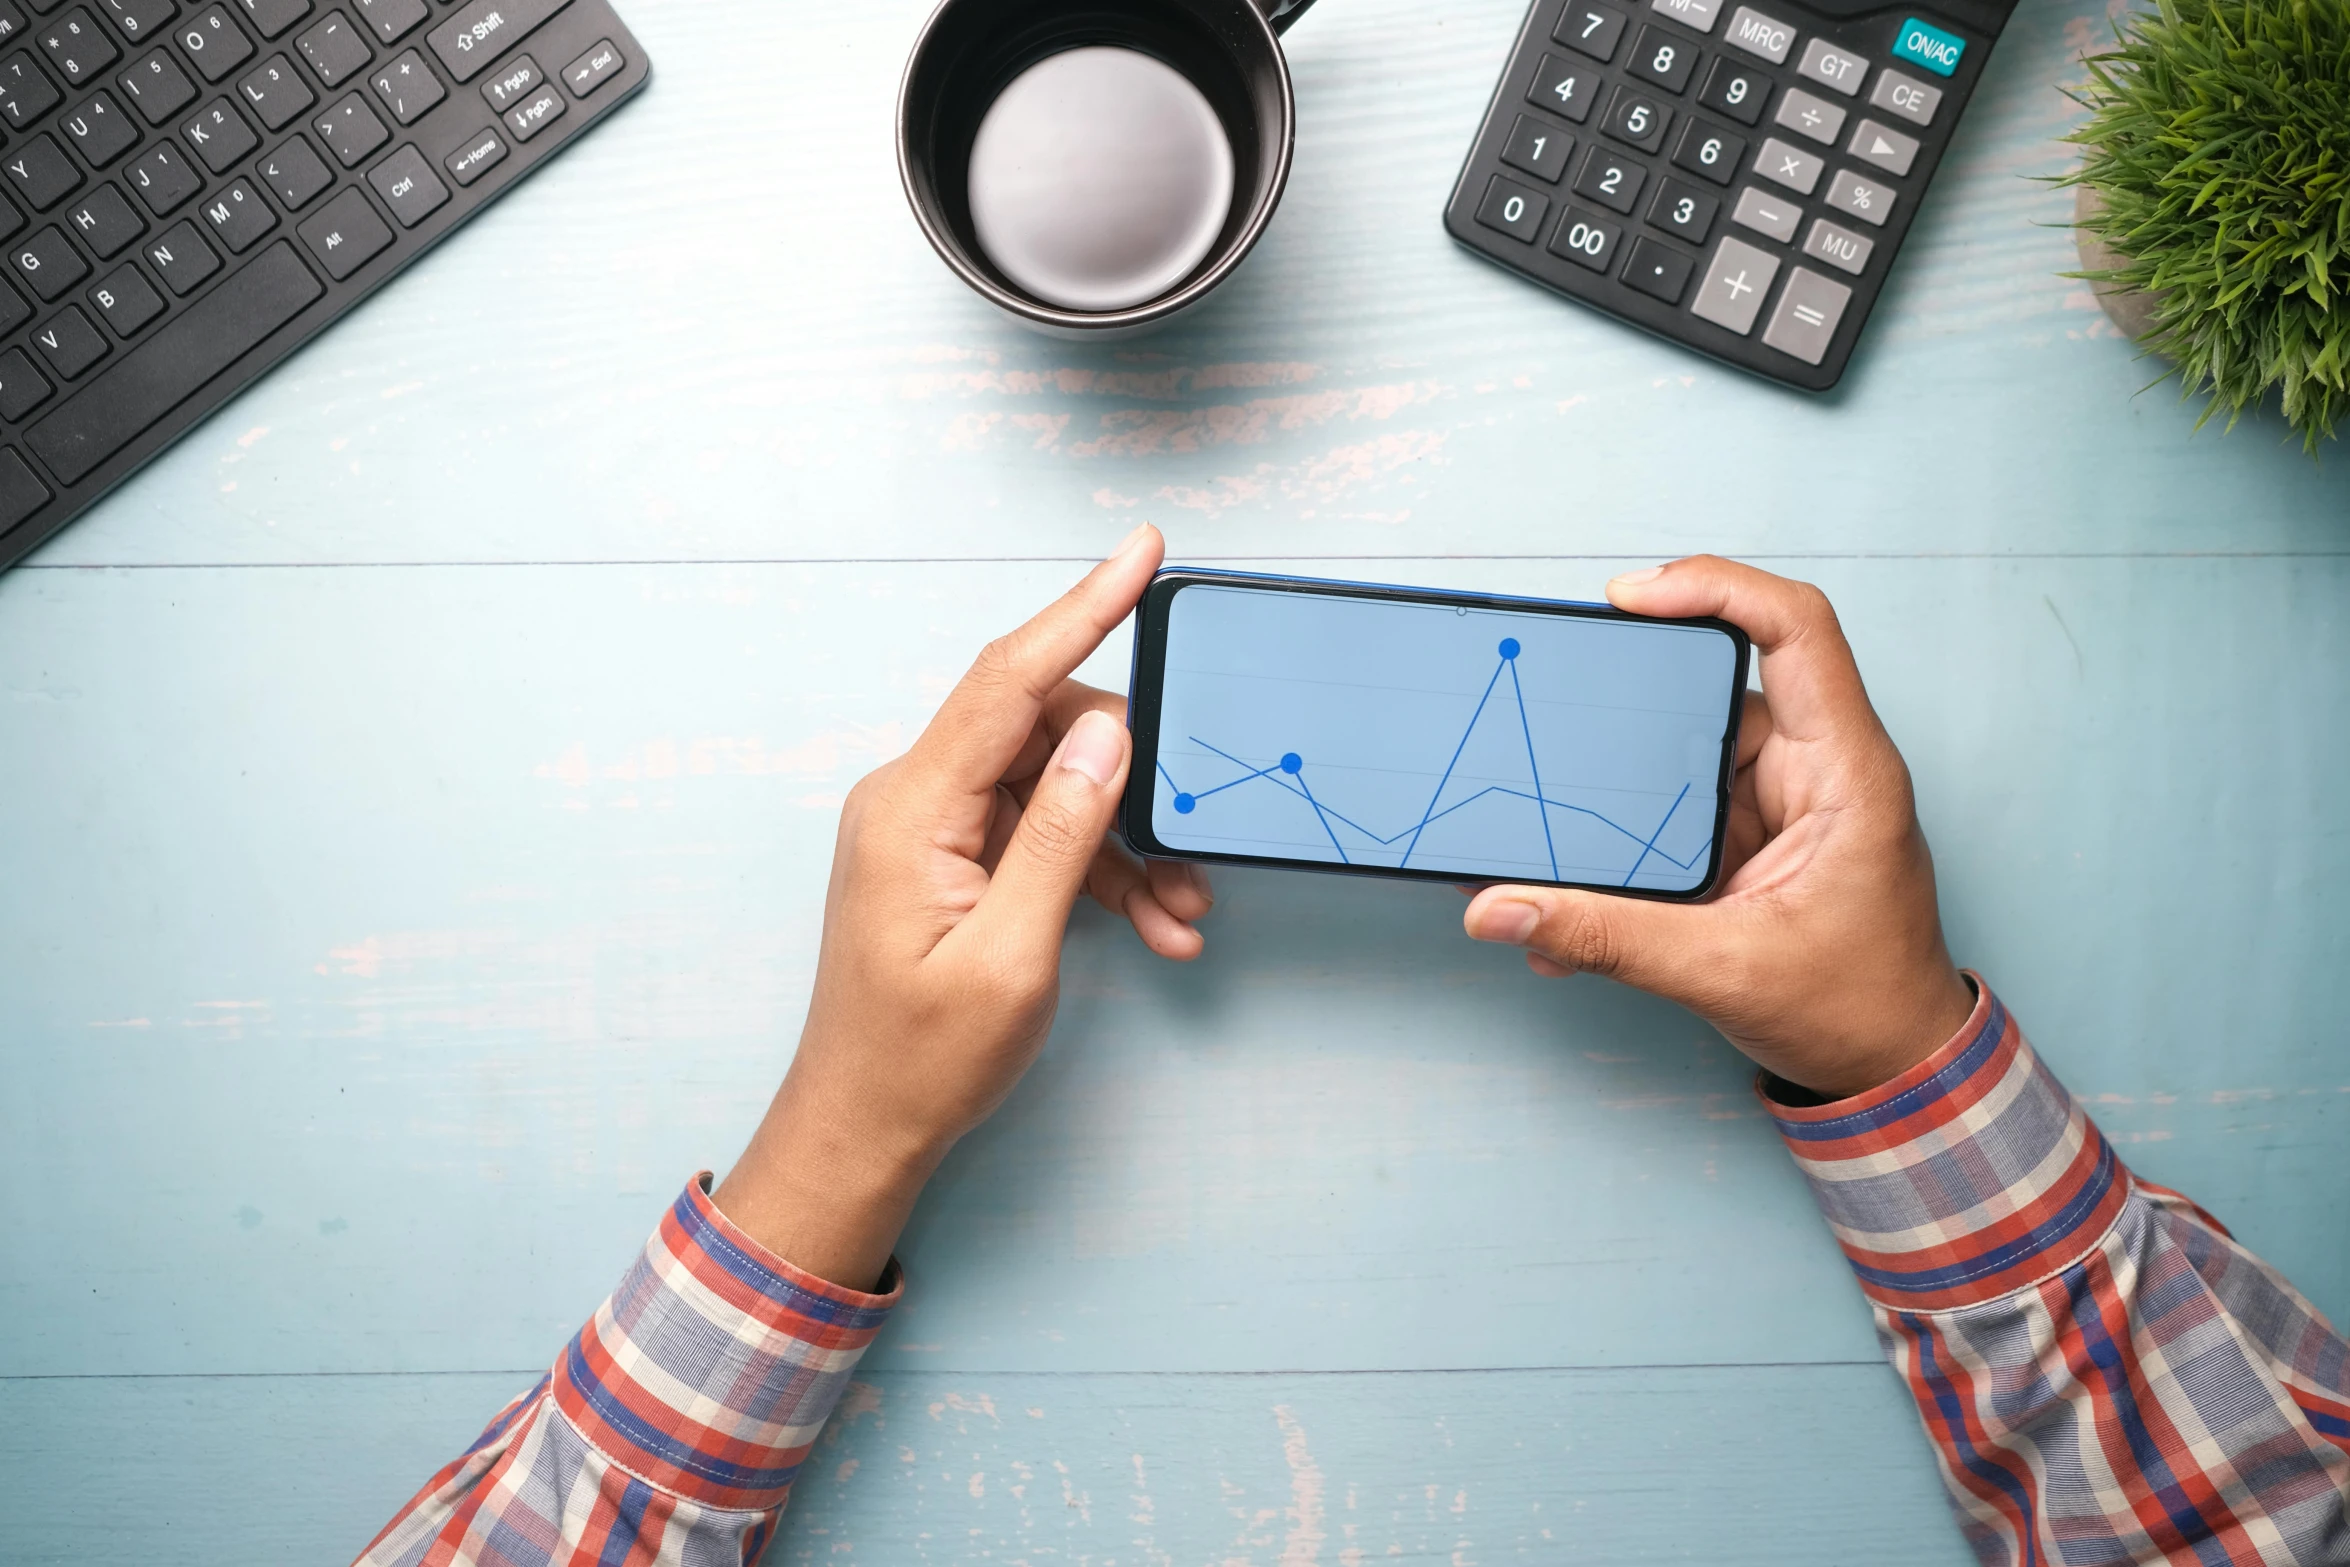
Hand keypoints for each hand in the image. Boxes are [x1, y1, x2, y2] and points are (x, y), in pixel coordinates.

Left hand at [714, 525, 1213, 1287]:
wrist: (861, 1127)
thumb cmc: (921, 1059)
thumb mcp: (1012, 954)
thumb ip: (1061, 835)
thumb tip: (1110, 736)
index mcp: (913, 808)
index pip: (1008, 680)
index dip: (1082, 608)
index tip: (1142, 552)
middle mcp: (913, 797)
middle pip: (1045, 731)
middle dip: (1132, 776)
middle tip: (1198, 838)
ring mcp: (928, 827)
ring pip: (1053, 788)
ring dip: (1125, 843)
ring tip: (1183, 911)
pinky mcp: (946, 858)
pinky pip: (1036, 832)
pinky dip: (1095, 871)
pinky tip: (1152, 925)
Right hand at [1463, 557, 1972, 1099]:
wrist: (1892, 1070)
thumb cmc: (1857, 1010)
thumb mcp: (1721, 971)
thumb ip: (1604, 937)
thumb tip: (1502, 910)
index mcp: (1845, 772)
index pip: (1795, 629)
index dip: (1715, 588)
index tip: (1632, 597)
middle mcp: (1815, 768)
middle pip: (1716, 683)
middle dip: (1633, 694)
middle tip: (1558, 693)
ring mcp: (1780, 799)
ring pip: (1684, 747)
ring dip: (1618, 779)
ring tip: (1552, 794)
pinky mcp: (1749, 835)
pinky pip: (1675, 806)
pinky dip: (1623, 834)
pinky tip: (1576, 873)